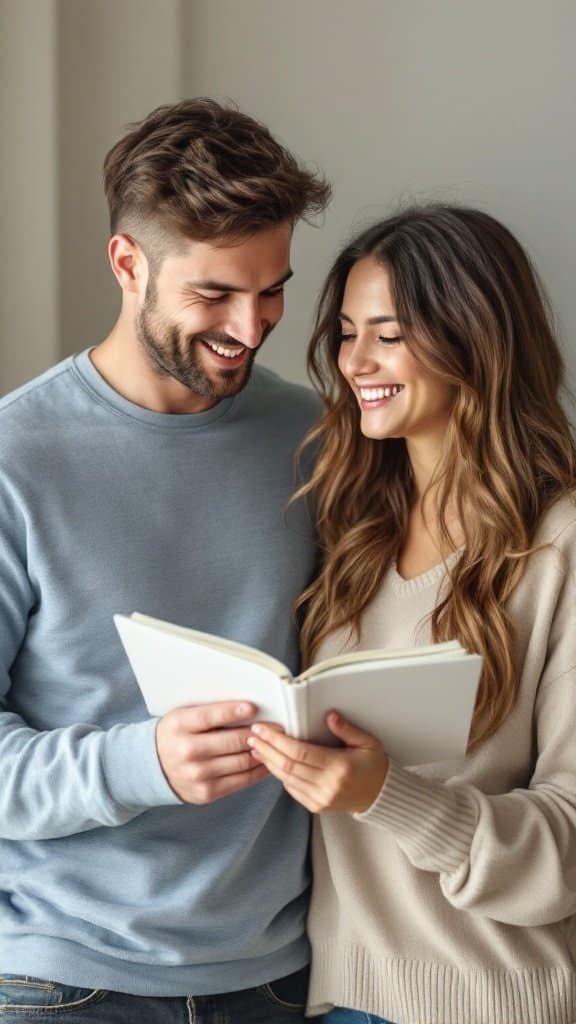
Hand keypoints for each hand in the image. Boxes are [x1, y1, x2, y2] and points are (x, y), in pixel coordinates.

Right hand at [156, 701, 268, 803]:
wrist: (152, 767)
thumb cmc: (177, 734)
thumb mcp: (184, 715)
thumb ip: (210, 711)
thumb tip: (249, 708)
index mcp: (179, 725)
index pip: (210, 716)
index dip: (234, 711)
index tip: (254, 707)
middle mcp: (187, 751)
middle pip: (233, 741)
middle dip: (259, 733)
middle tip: (277, 726)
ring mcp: (197, 775)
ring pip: (242, 761)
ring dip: (263, 751)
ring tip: (276, 743)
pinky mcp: (207, 793)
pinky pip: (241, 781)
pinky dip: (258, 770)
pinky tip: (267, 760)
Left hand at [247, 712, 388, 812]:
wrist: (379, 795)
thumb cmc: (373, 766)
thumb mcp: (367, 743)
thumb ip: (347, 729)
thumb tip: (329, 716)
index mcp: (339, 767)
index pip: (299, 752)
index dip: (277, 740)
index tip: (263, 729)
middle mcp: (327, 785)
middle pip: (287, 765)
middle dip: (266, 749)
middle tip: (253, 736)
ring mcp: (320, 799)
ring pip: (285, 778)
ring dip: (268, 762)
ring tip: (256, 747)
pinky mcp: (315, 806)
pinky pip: (291, 789)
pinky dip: (279, 775)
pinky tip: (271, 762)